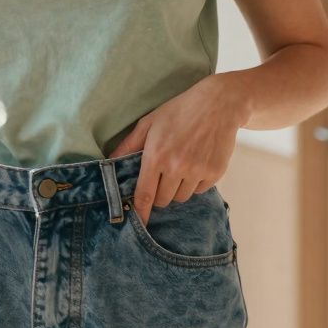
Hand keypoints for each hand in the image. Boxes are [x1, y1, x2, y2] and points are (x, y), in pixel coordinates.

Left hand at [106, 75, 247, 225]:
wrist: (219, 104)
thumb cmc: (179, 111)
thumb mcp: (149, 123)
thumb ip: (128, 145)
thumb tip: (109, 163)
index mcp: (156, 156)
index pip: (144, 194)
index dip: (140, 212)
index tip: (138, 223)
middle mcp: (176, 167)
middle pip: (162, 200)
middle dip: (159, 192)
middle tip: (163, 174)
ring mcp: (197, 171)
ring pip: (181, 197)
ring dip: (177, 188)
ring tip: (181, 165)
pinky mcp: (214, 173)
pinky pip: (199, 191)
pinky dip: (195, 183)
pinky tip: (196, 163)